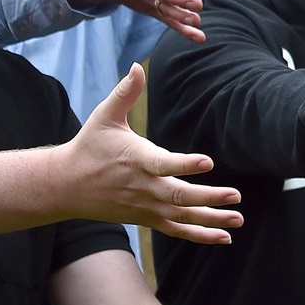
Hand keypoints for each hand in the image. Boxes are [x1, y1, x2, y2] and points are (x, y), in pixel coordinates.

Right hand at [61, 63, 243, 242]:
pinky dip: (199, 235)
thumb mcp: (104, 116)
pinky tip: (224, 238)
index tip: (207, 162)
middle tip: (235, 195)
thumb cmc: (89, 146)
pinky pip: (176, 230)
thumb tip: (137, 66)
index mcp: (137, 160)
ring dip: (212, 220)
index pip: (164, 163)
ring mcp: (146, 207)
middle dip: (209, 198)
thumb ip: (125, 93)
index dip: (185, 164)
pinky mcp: (147, 218)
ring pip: (182, 217)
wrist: (66, 185)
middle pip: (178, 196)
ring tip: (238, 220)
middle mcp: (143, 187)